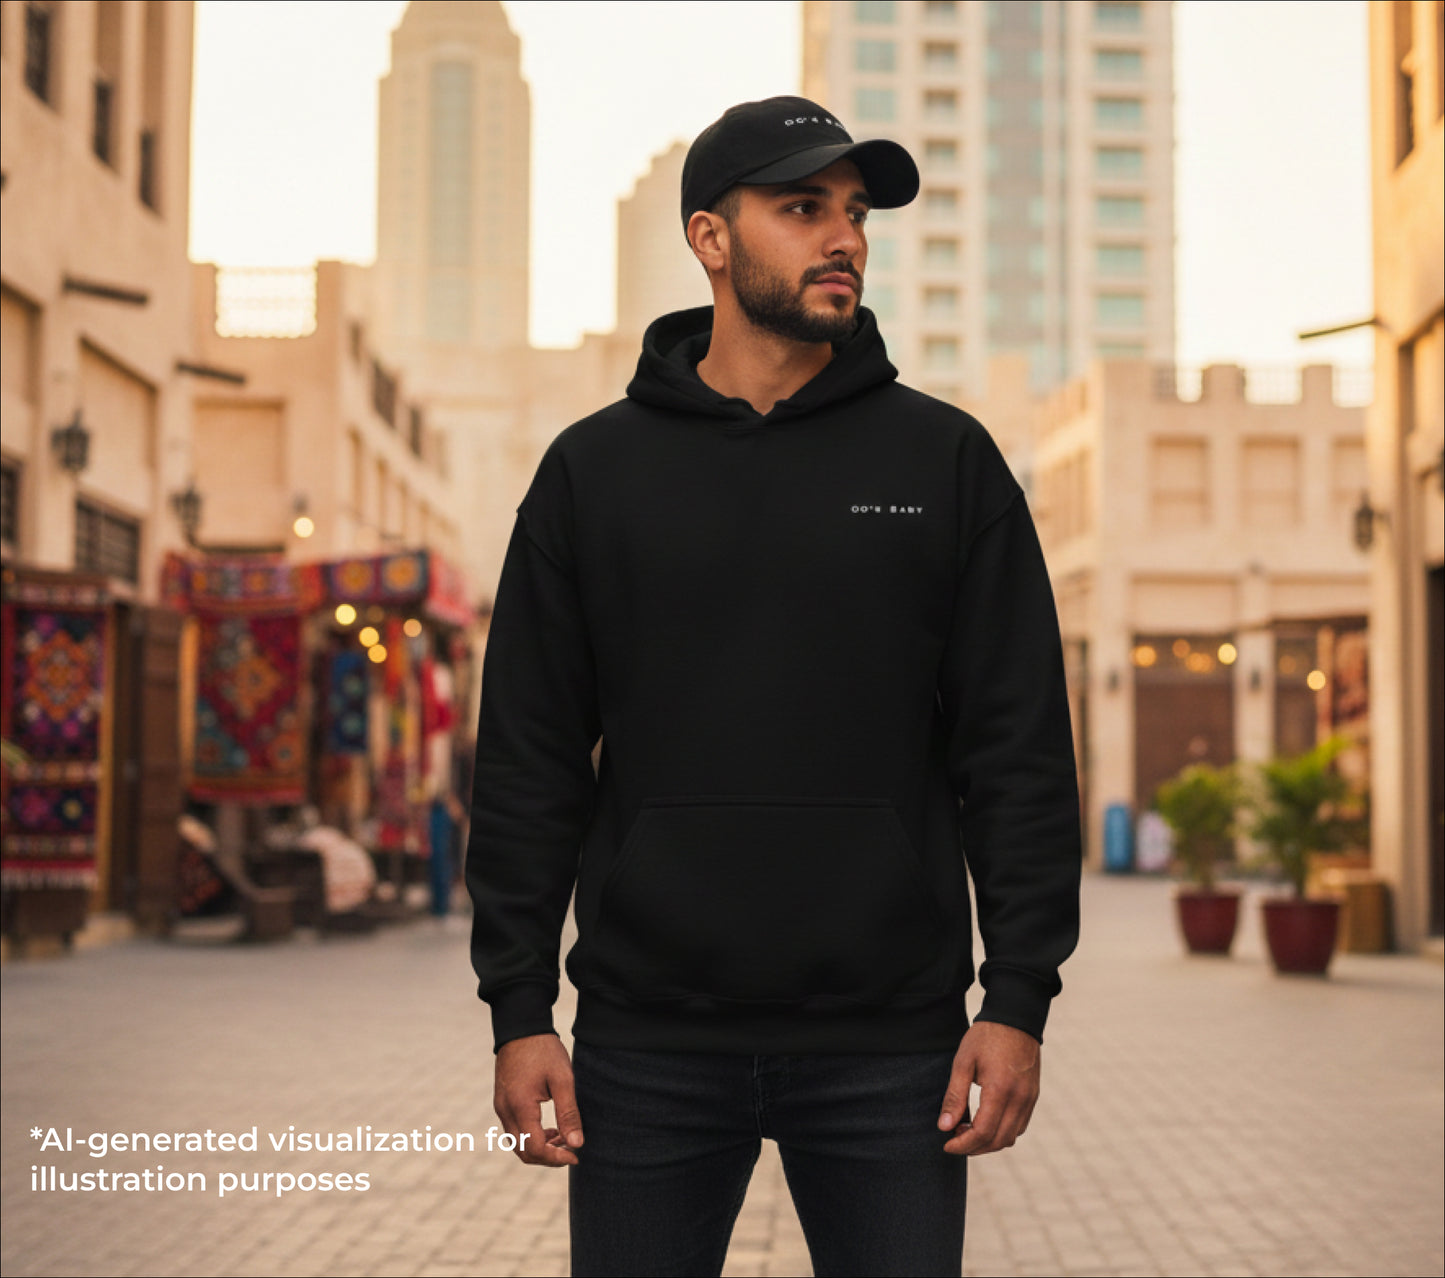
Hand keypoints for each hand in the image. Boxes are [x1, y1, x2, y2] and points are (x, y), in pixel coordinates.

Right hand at [493, 1033, 584, 1166]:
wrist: (521, 1027)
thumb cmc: (544, 1050)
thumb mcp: (562, 1079)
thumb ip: (569, 1113)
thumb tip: (577, 1144)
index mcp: (520, 1107)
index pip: (535, 1148)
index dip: (556, 1158)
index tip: (576, 1155)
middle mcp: (505, 1111)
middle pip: (523, 1151)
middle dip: (548, 1157)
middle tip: (572, 1149)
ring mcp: (501, 1107)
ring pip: (517, 1143)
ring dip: (540, 1147)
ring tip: (564, 1138)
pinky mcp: (502, 1101)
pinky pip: (514, 1130)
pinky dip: (531, 1136)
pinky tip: (550, 1128)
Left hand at [937, 1021, 1040, 1155]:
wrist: (1015, 1018)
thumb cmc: (985, 1037)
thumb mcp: (963, 1062)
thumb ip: (954, 1096)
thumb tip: (944, 1126)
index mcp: (1000, 1090)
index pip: (982, 1132)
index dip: (963, 1145)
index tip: (946, 1144)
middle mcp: (1020, 1099)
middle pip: (998, 1140)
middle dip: (974, 1147)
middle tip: (954, 1138)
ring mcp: (1029, 1099)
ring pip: (1010, 1137)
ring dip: (988, 1142)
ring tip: (966, 1129)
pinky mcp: (1033, 1097)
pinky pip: (1019, 1126)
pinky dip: (1001, 1132)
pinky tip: (984, 1121)